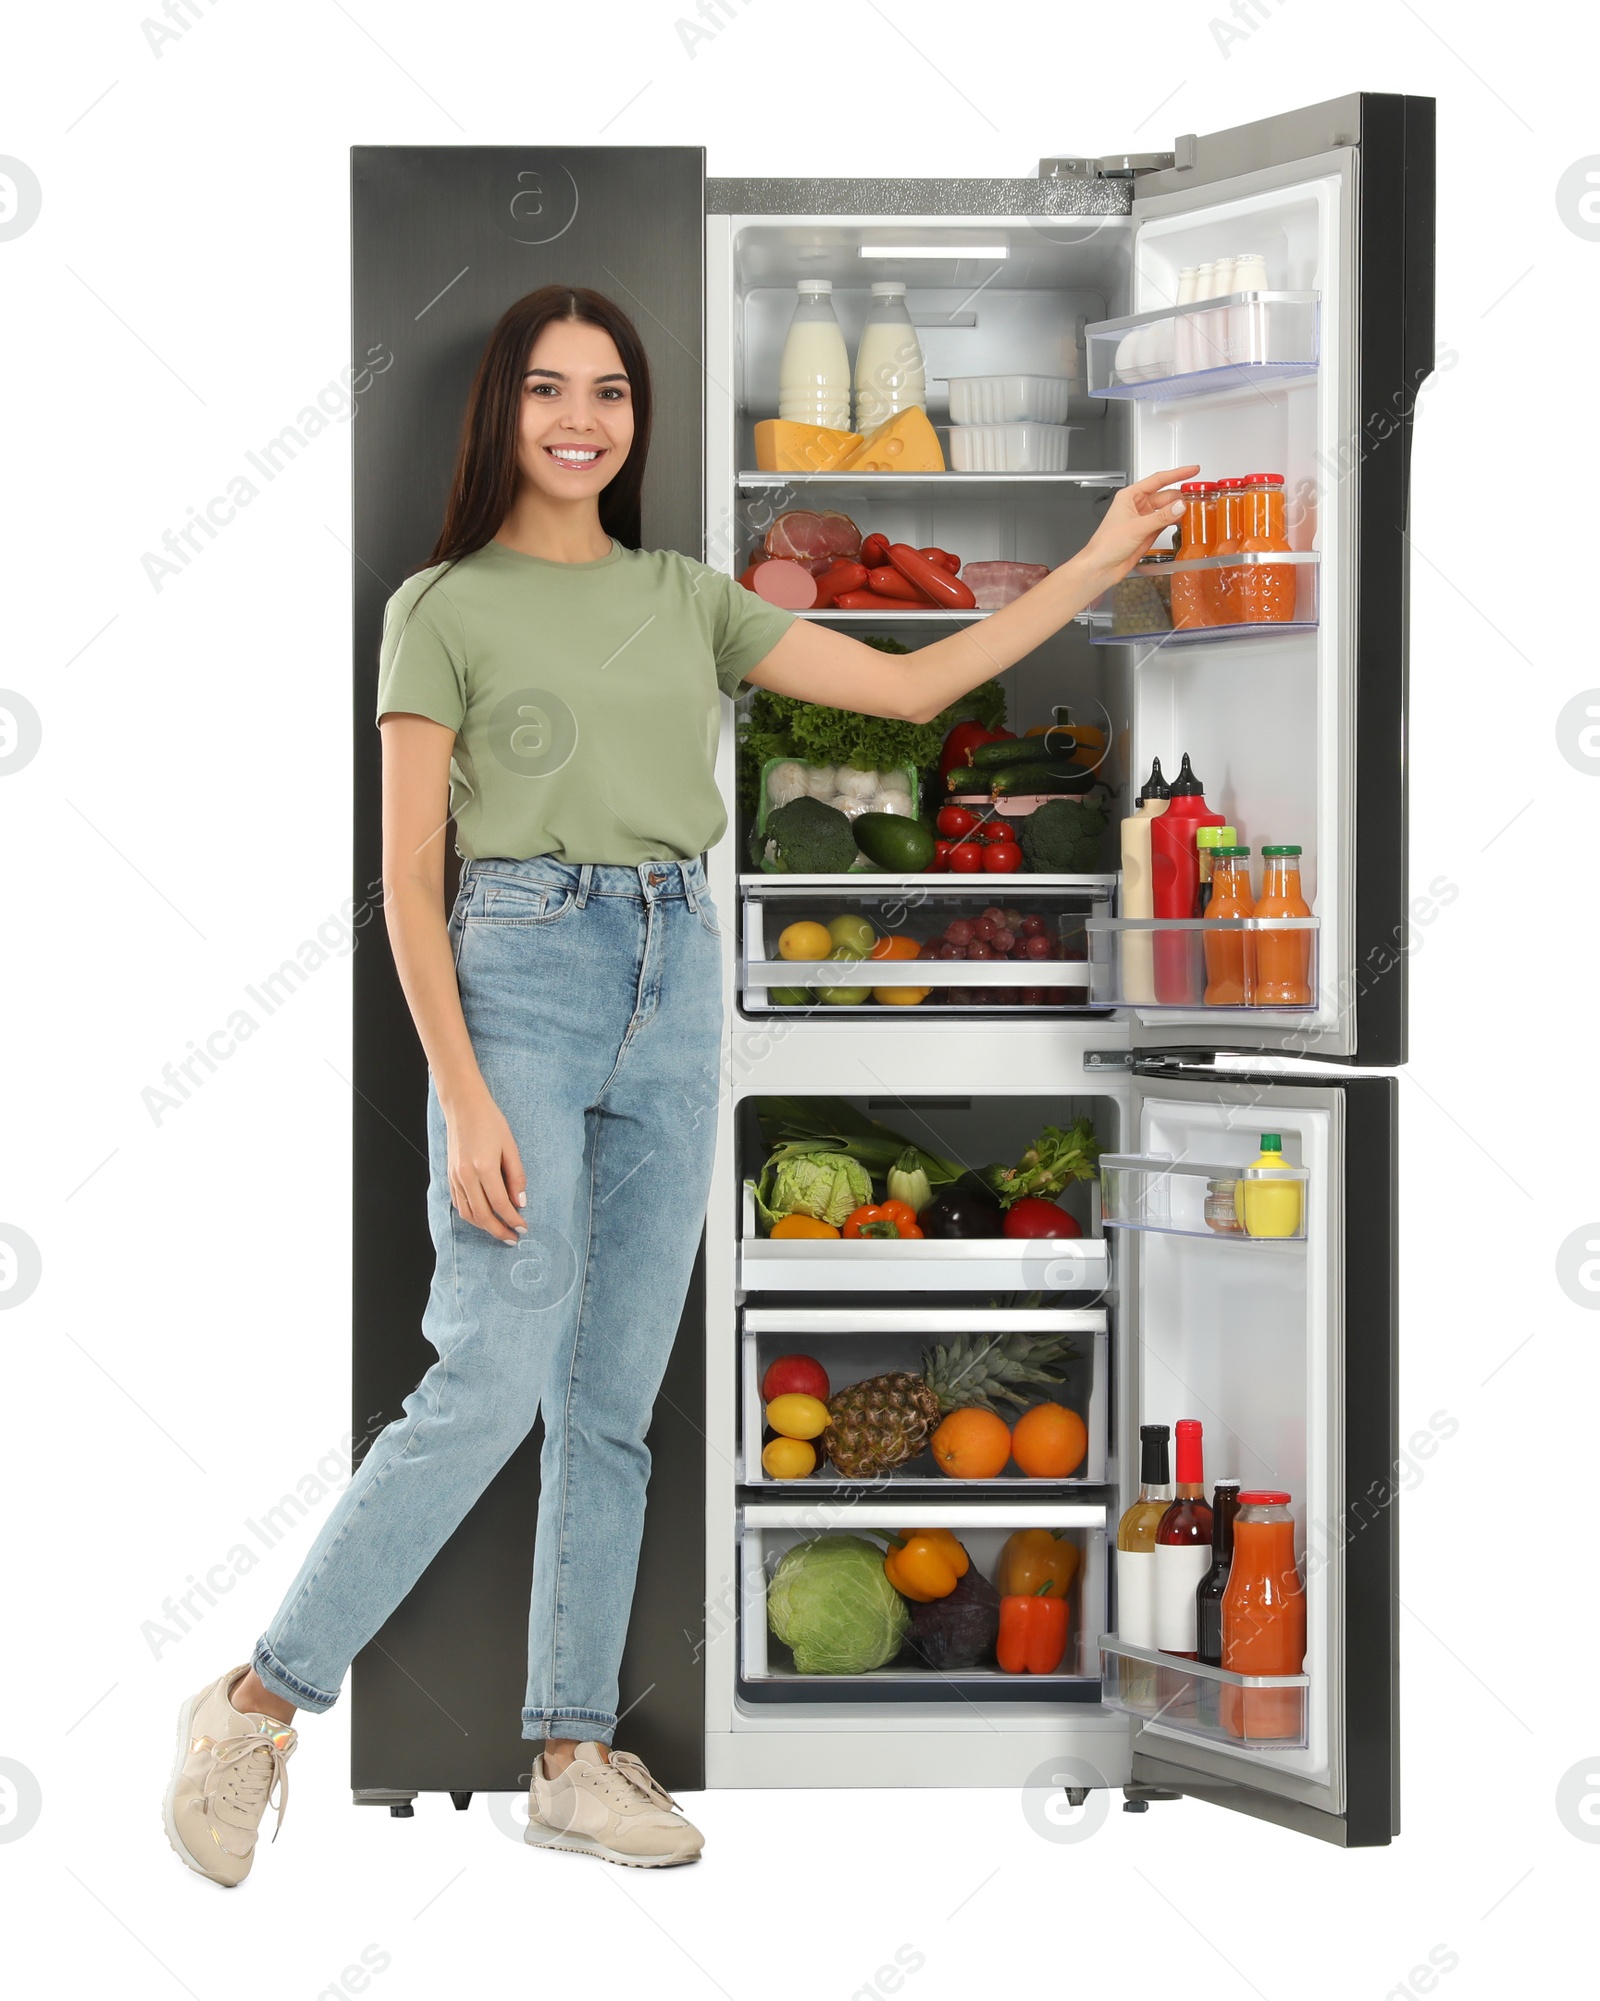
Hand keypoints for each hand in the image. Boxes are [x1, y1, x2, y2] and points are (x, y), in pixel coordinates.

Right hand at [444, 1086, 527, 1243]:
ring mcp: (455, 1176)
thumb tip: (520, 1202)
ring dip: (484, 1226)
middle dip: (498, 1230)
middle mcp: (466, 1175)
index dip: (512, 1220)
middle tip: (512, 1238)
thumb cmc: (490, 1122)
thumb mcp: (511, 1146)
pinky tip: (483, 1216)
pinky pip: (459, 1203)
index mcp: (484, 1167)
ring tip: (499, 1229)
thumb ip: (516, 1176)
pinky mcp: (449, 1175)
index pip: (499, 1204)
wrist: (464, 1106)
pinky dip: (471, 1214)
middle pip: (482, 1215)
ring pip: (467, 1213)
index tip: (523, 1228)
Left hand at [1081, 465, 1199, 582]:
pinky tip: (1185, 520)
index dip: (1177, 474)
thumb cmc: (1106, 544)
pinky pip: (1166, 522)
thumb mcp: (1136, 527)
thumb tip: (1180, 506)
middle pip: (1165, 495)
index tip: (1192, 470)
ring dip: (1180, 509)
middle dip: (1181, 494)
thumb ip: (1160, 517)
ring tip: (1195, 508)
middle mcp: (1137, 506)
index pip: (1158, 480)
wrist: (1101, 567)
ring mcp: (1144, 519)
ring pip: (1167, 509)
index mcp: (1130, 496)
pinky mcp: (1148, 532)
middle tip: (1199, 495)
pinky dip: (1176, 521)